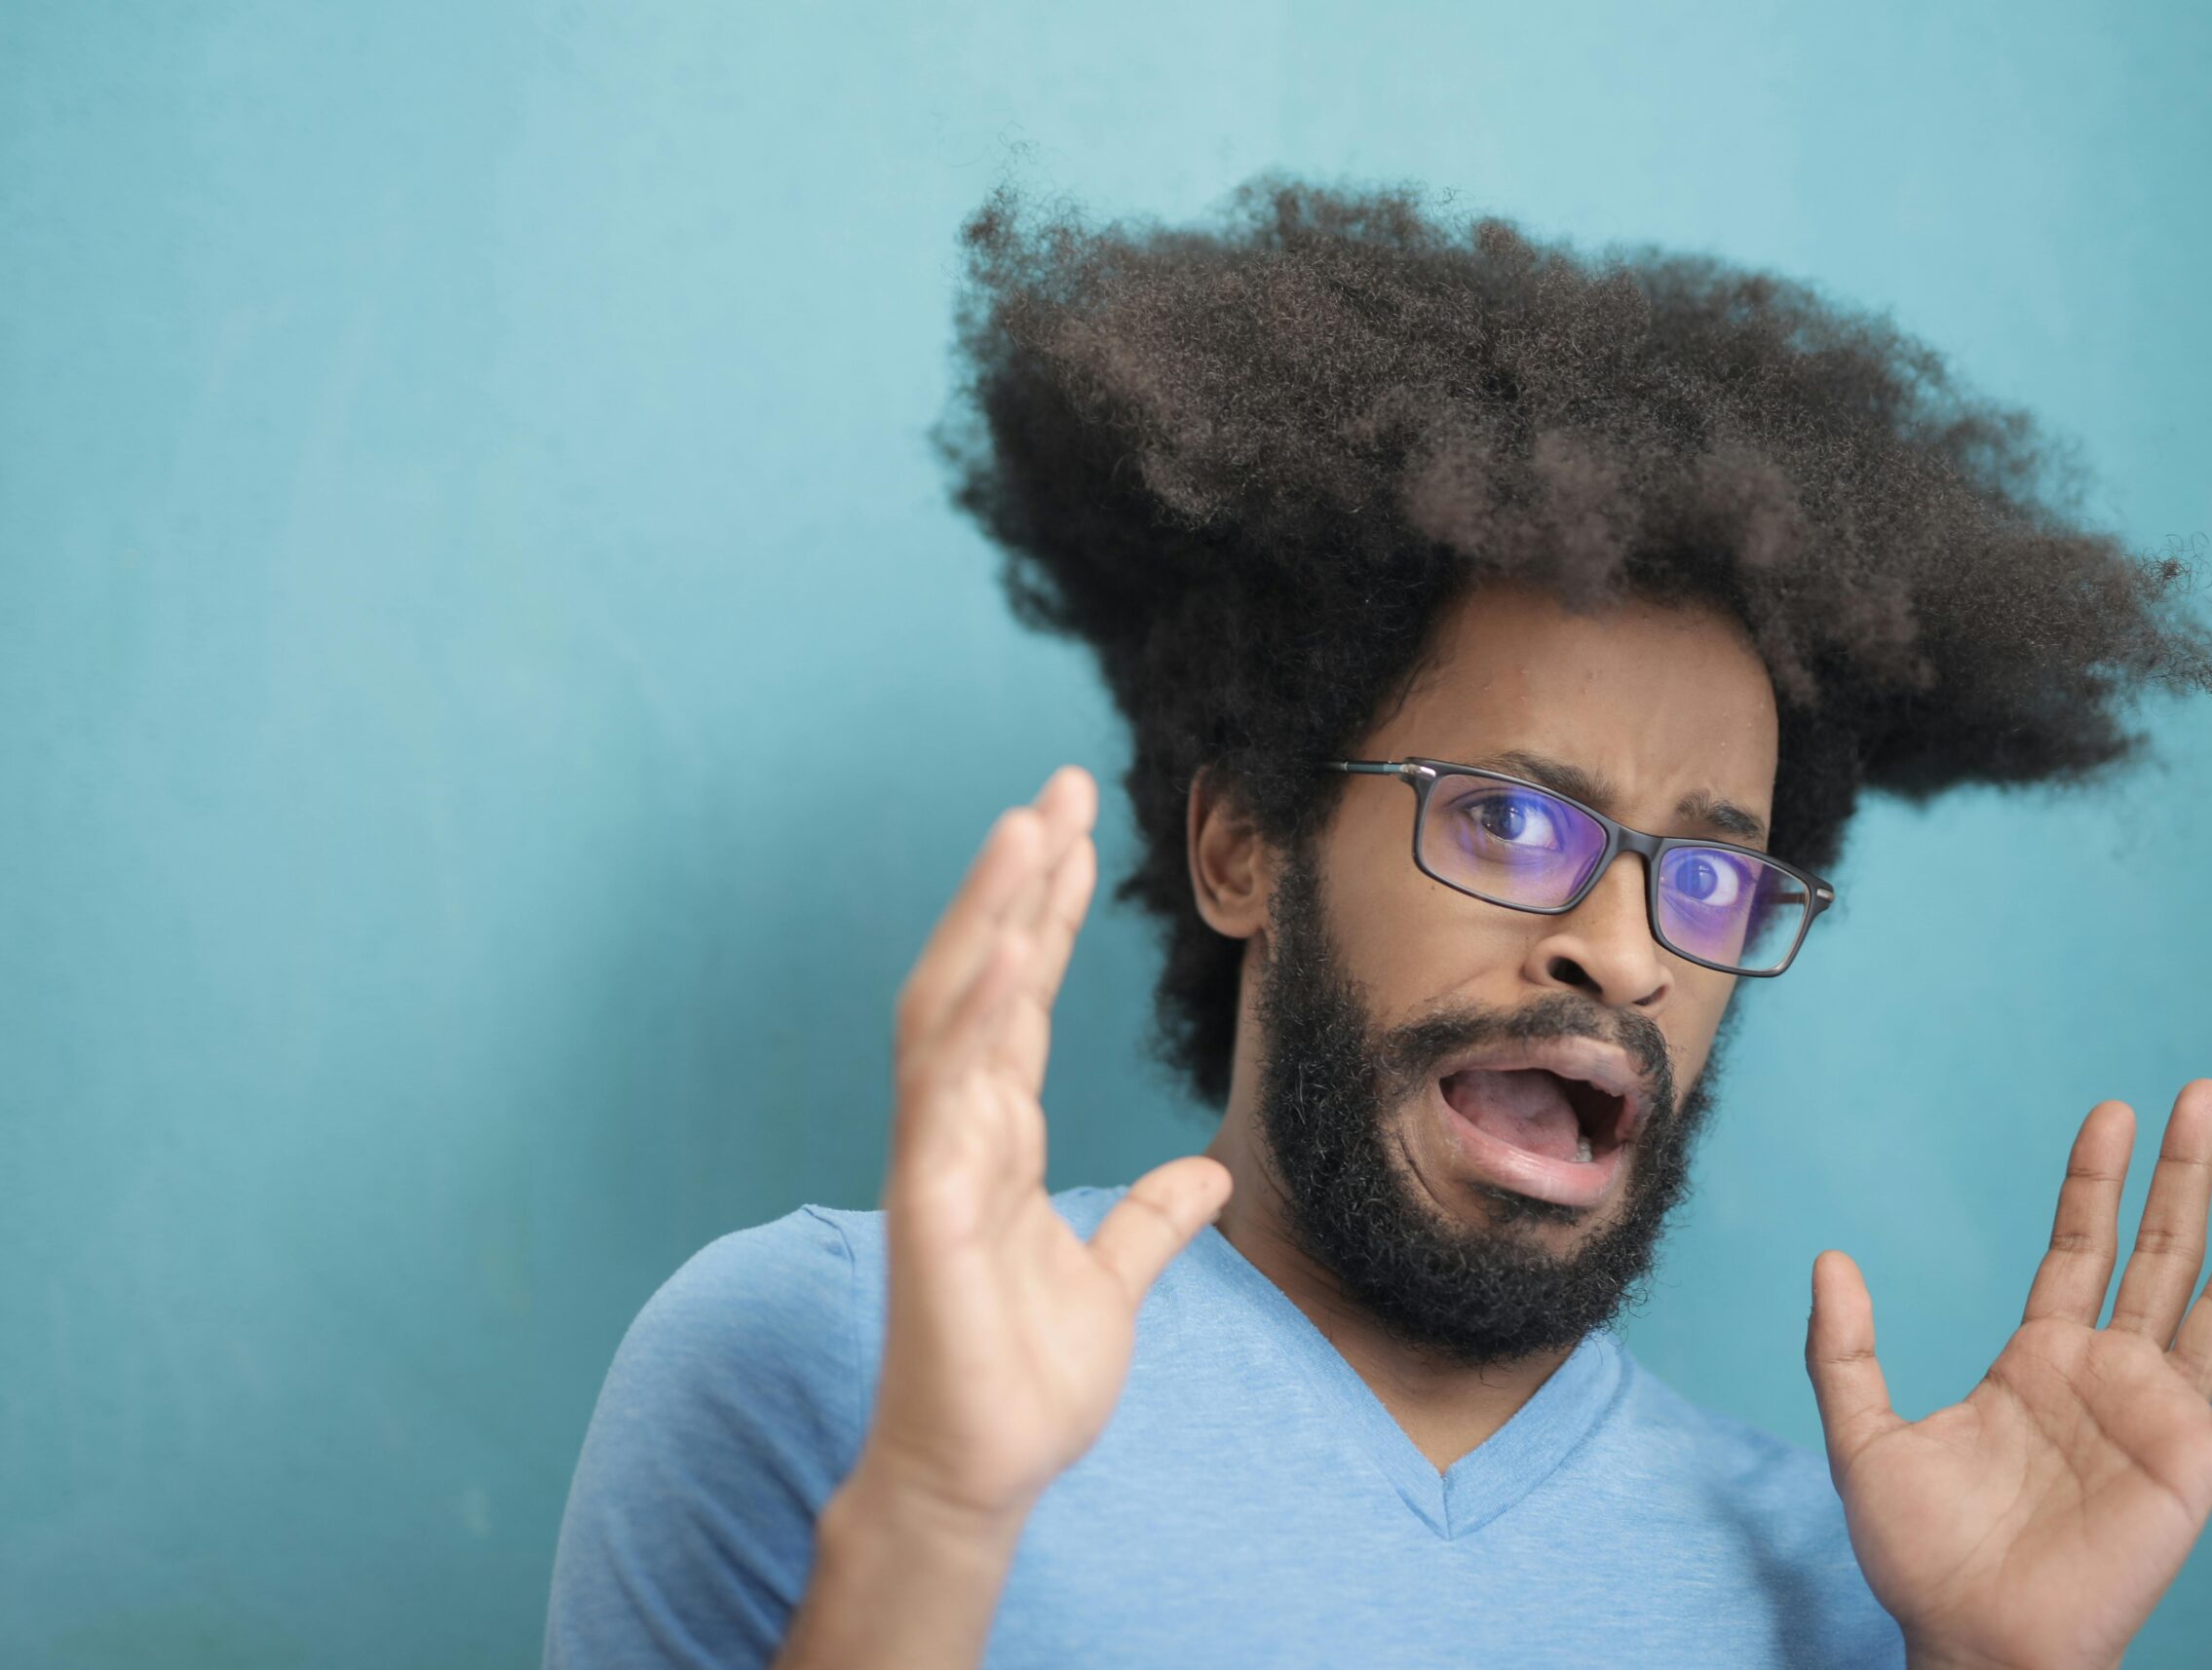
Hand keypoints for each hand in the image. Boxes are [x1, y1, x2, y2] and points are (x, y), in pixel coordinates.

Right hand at [858, 764, 1231, 1528]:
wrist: (979, 1477)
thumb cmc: (1025, 1382)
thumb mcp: (1112, 1284)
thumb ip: (1148, 1223)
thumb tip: (1202, 1178)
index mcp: (998, 1136)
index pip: (1019, 998)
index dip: (1046, 914)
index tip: (1076, 833)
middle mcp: (961, 1129)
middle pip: (984, 975)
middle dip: (1019, 881)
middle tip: (1058, 786)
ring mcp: (938, 1161)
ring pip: (953, 1010)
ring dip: (988, 917)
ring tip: (1026, 826)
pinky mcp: (929, 1209)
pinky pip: (942, 1100)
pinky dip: (969, 1024)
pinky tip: (998, 957)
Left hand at [1803, 1079, 2211, 1669]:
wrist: (1969, 1640)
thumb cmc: (1919, 1556)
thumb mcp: (1861, 1437)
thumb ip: (1841, 1349)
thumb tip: (1830, 1258)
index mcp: (2038, 1359)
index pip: (2080, 1245)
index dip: (2096, 1179)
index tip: (2114, 1111)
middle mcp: (2108, 1376)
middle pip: (2161, 1253)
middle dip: (2186, 1175)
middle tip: (2209, 1093)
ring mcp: (2159, 1419)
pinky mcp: (2198, 1471)